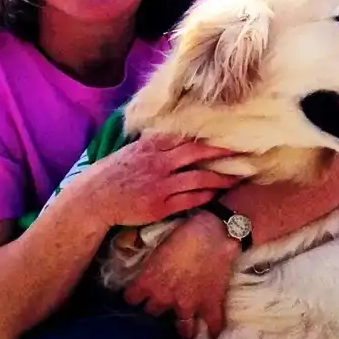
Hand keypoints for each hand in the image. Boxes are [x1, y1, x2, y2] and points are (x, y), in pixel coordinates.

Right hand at [77, 134, 235, 229]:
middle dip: (222, 151)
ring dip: (222, 178)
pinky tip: (217, 193)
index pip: (185, 136)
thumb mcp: (132, 151)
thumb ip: (155, 144)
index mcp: (151, 147)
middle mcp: (158, 163)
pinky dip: (206, 195)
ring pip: (200, 178)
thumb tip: (177, 135)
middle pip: (197, 153)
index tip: (227, 132)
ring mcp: (161, 186)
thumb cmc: (113, 173)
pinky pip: (191, 199)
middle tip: (244, 151)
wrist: (94, 199)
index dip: (208, 135)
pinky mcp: (161, 206)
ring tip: (238, 177)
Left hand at [123, 211, 239, 338]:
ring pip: (181, 325)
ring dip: (181, 326)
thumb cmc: (184, 231)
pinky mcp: (211, 304)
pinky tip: (212, 337)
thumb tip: (145, 262)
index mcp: (148, 282)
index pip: (131, 298)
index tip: (137, 292)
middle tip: (163, 299)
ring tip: (183, 329)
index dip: (134, 294)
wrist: (215, 232)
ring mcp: (188, 304)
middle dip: (157, 305)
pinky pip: (213, 325)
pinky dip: (213, 331)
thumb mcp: (158, 244)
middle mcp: (164, 298)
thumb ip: (150, 261)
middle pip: (153, 311)